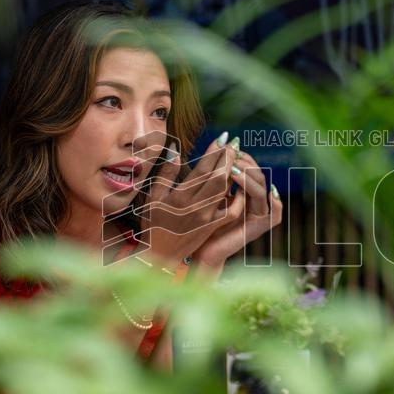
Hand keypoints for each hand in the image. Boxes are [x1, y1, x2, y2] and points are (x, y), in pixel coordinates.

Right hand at [134, 133, 238, 267]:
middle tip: (233, 143)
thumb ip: (165, 174)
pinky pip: (232, 210)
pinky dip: (238, 197)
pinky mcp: (214, 227)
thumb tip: (175, 151)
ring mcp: (207, 218)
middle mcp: (196, 207)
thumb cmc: (153, 224)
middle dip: (228, 158)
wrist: (160, 254)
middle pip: (219, 177)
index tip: (222, 138)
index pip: (203, 169)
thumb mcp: (153, 198)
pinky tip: (240, 186)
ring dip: (233, 173)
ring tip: (236, 158)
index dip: (214, 152)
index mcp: (180, 197)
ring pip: (226, 191)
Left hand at [193, 149, 283, 268]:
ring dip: (252, 179)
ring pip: (263, 191)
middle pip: (258, 176)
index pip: (248, 168)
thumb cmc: (198, 223)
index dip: (242, 157)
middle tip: (233, 157)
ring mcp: (257, 214)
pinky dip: (276, 203)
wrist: (200, 249)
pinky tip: (270, 191)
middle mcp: (251, 201)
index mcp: (240, 192)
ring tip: (236, 171)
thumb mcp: (205, 195)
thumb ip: (213, 176)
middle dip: (247, 165)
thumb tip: (215, 148)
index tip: (229, 147)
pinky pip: (275, 215)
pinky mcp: (259, 228)